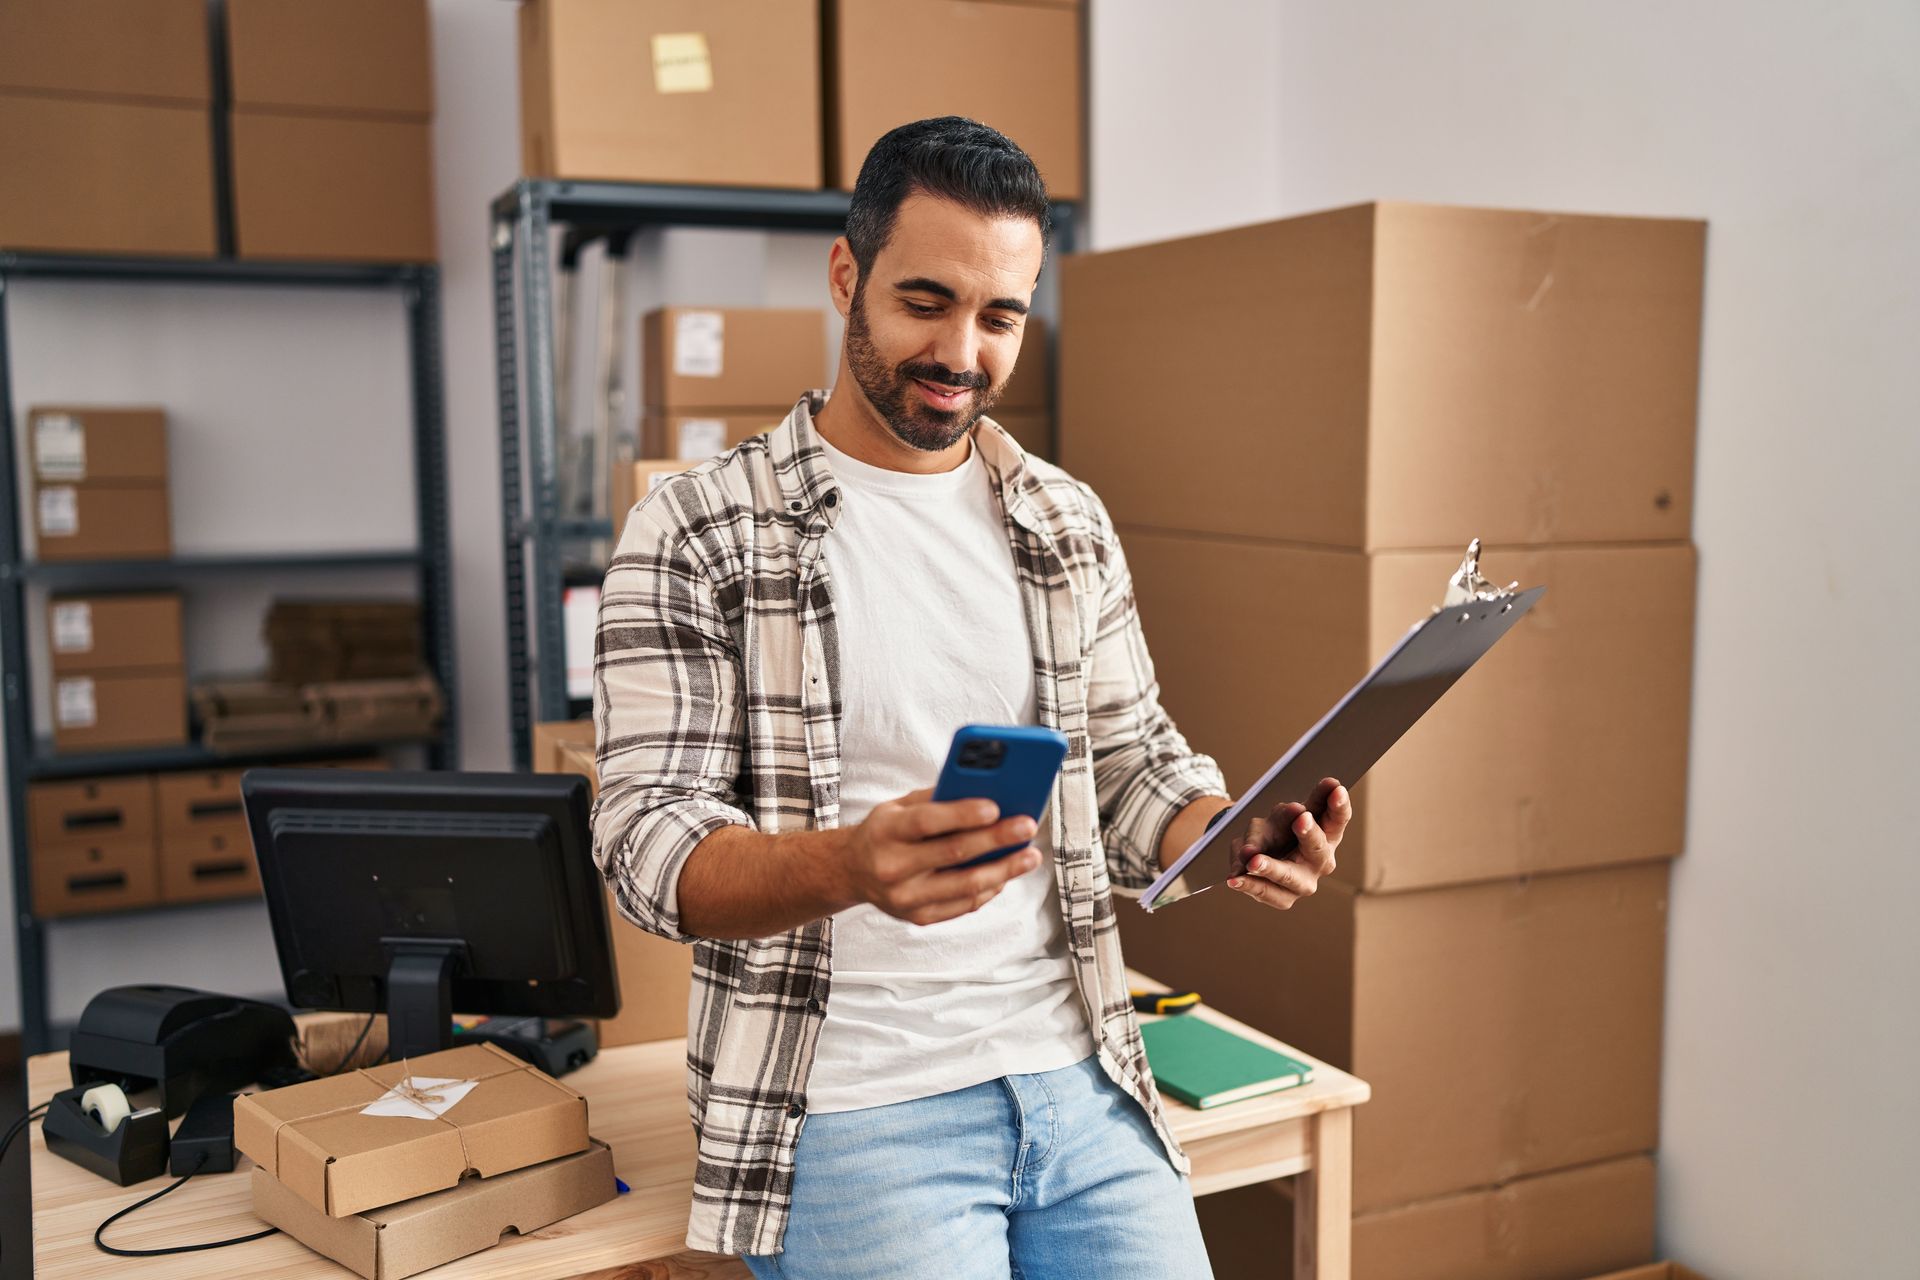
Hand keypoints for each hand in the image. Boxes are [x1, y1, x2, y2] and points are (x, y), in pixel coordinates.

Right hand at [842, 789, 1042, 925]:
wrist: (852, 871)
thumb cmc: (886, 831)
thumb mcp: (899, 806)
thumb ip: (937, 799)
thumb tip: (988, 793)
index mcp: (885, 832)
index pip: (926, 823)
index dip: (962, 815)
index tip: (996, 807)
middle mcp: (892, 867)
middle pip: (953, 854)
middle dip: (996, 839)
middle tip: (1027, 826)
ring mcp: (905, 898)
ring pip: (965, 885)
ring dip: (1004, 870)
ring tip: (1030, 855)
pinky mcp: (918, 917)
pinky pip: (964, 904)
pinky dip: (990, 888)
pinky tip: (1007, 873)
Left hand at [1228, 777, 1351, 910]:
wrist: (1257, 851)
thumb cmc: (1279, 829)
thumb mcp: (1284, 813)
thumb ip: (1291, 810)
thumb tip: (1296, 810)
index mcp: (1329, 836)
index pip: (1338, 818)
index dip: (1339, 805)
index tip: (1336, 789)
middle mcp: (1320, 862)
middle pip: (1318, 849)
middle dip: (1309, 833)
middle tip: (1301, 817)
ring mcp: (1302, 884)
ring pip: (1288, 876)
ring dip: (1271, 867)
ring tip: (1253, 861)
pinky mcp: (1282, 898)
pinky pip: (1264, 891)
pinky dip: (1248, 883)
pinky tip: (1234, 878)